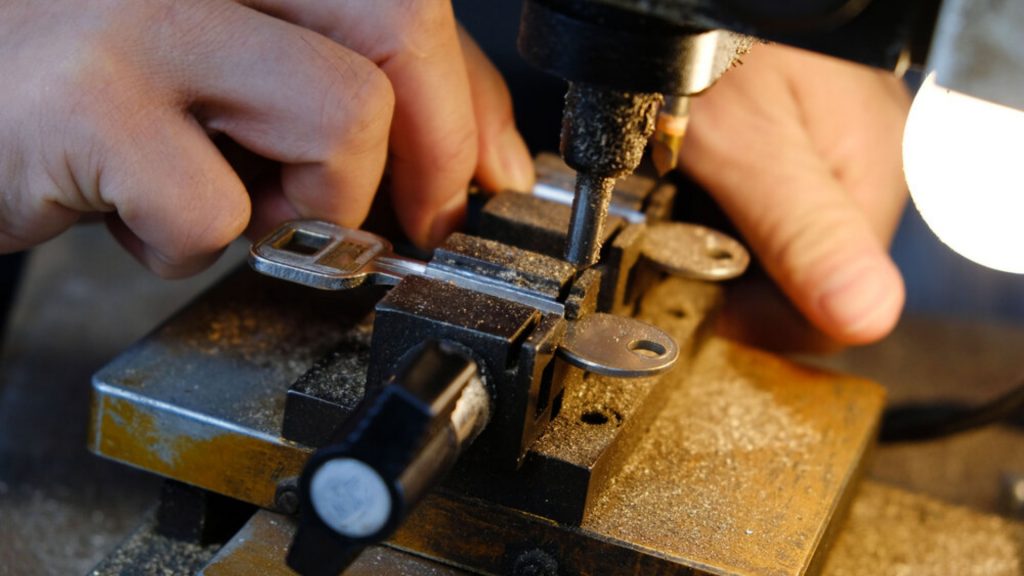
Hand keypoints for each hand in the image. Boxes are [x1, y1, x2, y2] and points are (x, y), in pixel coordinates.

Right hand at [0, 0, 533, 276]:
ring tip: (232, 198)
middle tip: (412, 218)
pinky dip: (188, 245)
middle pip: (403, 22)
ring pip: (341, 117)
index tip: (475, 177)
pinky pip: (216, 210)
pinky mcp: (90, 100)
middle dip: (433, 151)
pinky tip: (136, 213)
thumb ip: (357, 77)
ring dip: (306, 201)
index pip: (411, 1)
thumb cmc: (91, 78)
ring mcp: (145, 13)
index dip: (468, 101)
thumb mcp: (236, 54)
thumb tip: (485, 157)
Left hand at [680, 43, 909, 348]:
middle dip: (728, 274)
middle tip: (671, 239)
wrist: (677, 2)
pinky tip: (687, 177)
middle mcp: (856, 169)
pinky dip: (712, 202)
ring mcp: (824, 153)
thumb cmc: (712, 41)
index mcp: (865, 178)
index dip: (755, 324)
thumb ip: (802, 232)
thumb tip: (865, 314)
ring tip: (675, 199)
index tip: (693, 300)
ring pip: (771, 246)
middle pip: (797, 282)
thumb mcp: (744, 144)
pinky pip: (755, 203)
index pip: (828, 311)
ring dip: (713, 239)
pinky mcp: (789, 140)